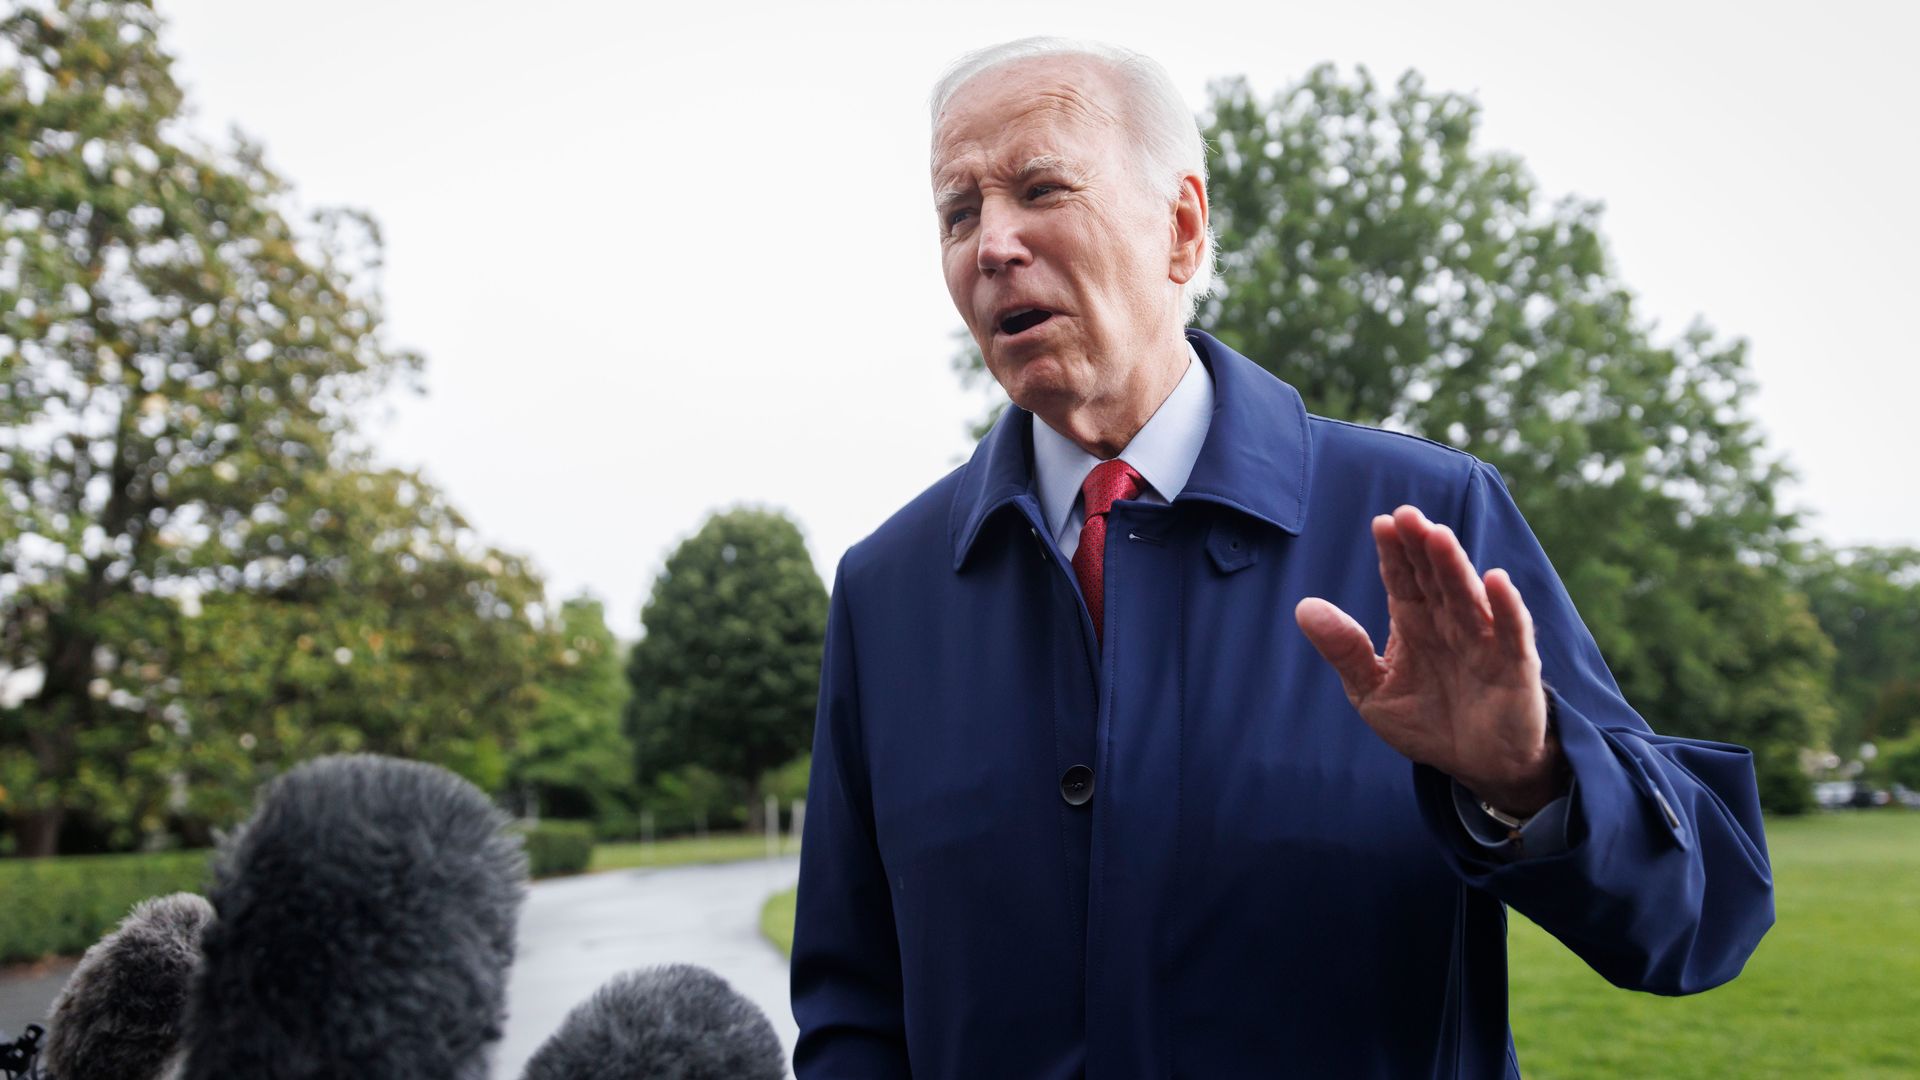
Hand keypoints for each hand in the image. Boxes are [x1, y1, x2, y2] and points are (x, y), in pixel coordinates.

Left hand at [1294, 505, 1564, 816]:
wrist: (1478, 767)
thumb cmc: (1427, 722)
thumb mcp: (1372, 692)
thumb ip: (1344, 650)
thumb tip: (1303, 607)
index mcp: (1414, 623)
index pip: (1401, 580)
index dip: (1393, 553)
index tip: (1381, 524)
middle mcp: (1449, 623)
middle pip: (1433, 578)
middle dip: (1420, 547)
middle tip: (1406, 515)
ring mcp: (1484, 641)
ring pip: (1467, 596)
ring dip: (1454, 565)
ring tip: (1438, 536)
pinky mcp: (1516, 666)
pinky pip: (1512, 633)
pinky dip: (1507, 608)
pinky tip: (1496, 581)